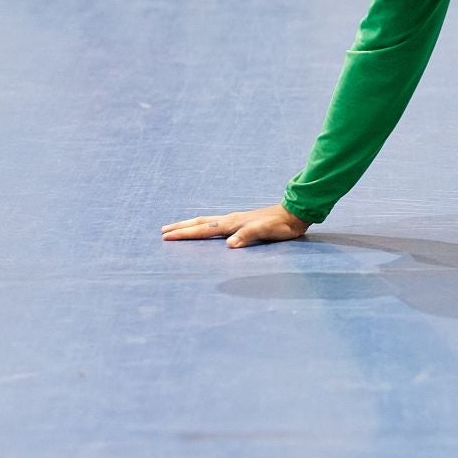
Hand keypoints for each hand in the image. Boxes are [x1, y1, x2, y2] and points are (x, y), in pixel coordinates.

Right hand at [162, 204, 309, 247]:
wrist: (295, 213)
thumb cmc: (281, 225)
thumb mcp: (266, 231)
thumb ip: (248, 236)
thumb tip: (229, 244)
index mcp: (233, 223)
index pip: (203, 229)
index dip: (185, 234)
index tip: (167, 236)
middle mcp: (231, 220)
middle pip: (200, 223)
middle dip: (181, 227)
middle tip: (162, 231)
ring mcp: (236, 219)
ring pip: (207, 222)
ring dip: (190, 225)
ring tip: (177, 228)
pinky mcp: (243, 222)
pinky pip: (217, 224)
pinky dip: (205, 226)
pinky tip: (206, 229)